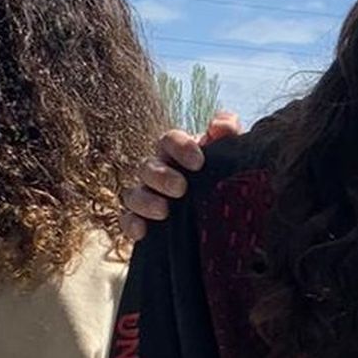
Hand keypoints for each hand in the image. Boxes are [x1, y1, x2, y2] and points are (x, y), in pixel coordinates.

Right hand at [119, 111, 240, 239]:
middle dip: (161, 177)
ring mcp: (147, 195)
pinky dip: (132, 224)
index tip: (199, 163)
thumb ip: (229, 133)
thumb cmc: (224, 175)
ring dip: (145, 201)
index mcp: (177, 152)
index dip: (180, 147)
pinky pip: (127, 220)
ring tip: (164, 211)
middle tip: (181, 188)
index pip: (170, 140)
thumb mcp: (231, 153)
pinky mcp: (142, 220)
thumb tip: (219, 126)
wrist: (224, 213)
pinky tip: (144, 231)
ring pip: (133, 193)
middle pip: (148, 166)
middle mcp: (158, 170)